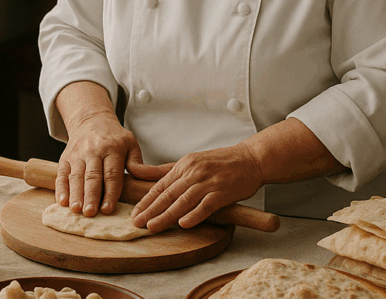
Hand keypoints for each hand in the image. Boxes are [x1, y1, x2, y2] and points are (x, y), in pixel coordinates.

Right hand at [56, 110, 141, 216]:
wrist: (91, 120)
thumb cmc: (115, 138)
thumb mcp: (131, 144)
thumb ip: (138, 163)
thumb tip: (149, 178)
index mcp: (113, 149)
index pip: (112, 173)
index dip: (110, 192)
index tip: (108, 209)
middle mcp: (93, 151)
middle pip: (92, 176)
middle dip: (91, 195)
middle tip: (91, 213)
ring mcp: (77, 154)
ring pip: (76, 176)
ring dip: (76, 194)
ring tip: (77, 210)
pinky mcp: (65, 158)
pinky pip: (62, 174)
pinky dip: (61, 188)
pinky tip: (62, 201)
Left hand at [128, 144, 263, 231]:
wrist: (251, 159)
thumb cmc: (221, 162)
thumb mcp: (192, 161)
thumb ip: (167, 170)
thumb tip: (141, 173)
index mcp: (184, 165)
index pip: (161, 185)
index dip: (146, 201)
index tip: (135, 213)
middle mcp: (194, 172)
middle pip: (168, 194)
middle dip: (150, 210)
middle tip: (137, 223)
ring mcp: (208, 182)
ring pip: (183, 201)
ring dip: (167, 215)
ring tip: (153, 226)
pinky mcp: (223, 192)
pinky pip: (206, 205)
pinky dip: (195, 215)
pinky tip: (184, 224)